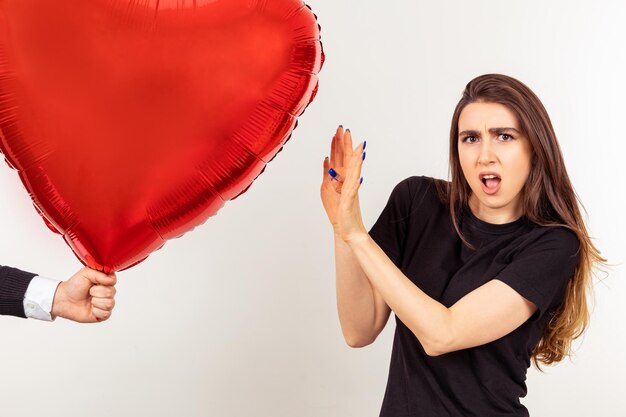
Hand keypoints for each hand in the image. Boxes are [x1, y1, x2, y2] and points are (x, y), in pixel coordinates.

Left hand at [51, 267, 116, 322]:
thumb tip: (111, 280)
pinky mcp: (103, 315)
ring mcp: (106, 303)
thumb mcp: (86, 273)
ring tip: (89, 301)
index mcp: (105, 281)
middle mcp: (108, 292)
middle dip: (96, 292)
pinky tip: (91, 309)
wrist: (64, 300)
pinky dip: (96, 311)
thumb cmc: (74, 286)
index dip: (103, 282)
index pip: (113, 280)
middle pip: (111, 292)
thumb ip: (100, 274)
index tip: (94, 282)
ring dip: (96, 302)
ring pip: (109, 304)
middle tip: (89, 292)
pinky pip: (106, 314)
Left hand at [320, 126, 367, 242]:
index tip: (338, 131)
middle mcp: (348, 182)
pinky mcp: (350, 201)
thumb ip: (328, 174)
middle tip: (346, 129)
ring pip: (354, 172)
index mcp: (342, 179)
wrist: (348, 230)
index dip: (339, 144)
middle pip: (347, 161)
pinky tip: (358, 175)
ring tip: (359, 147)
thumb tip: (327, 159)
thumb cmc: (340, 212)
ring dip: (356, 160)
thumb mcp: (327, 189)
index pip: (341, 158)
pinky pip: (353, 189)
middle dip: (346, 145)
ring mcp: (351, 191)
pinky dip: (355, 182)